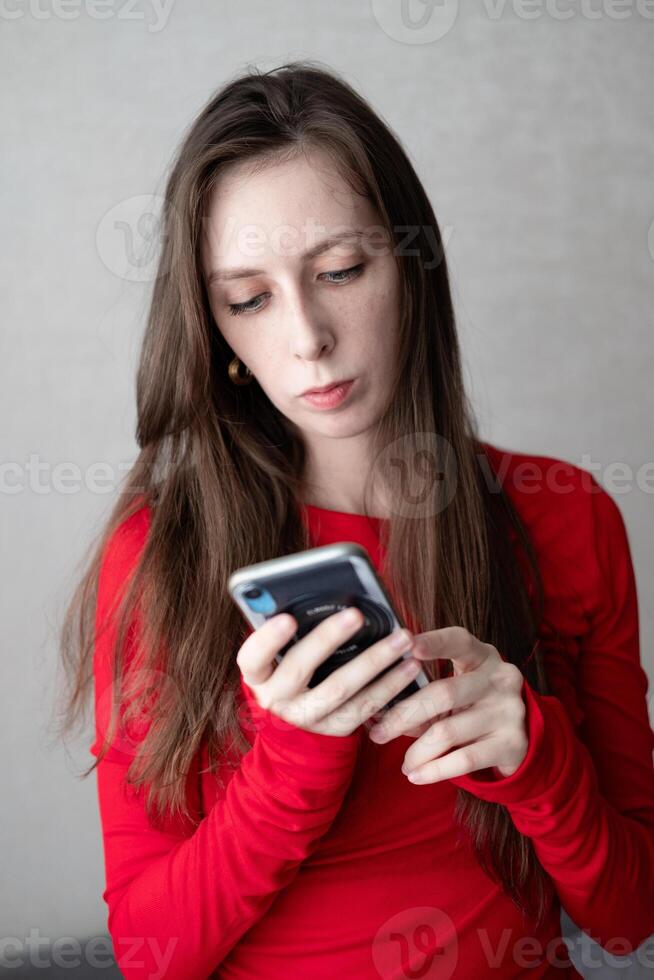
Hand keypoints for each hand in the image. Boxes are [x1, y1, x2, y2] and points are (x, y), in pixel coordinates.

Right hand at [237, 608, 423, 736]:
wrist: (294, 728)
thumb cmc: (288, 670)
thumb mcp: (277, 655)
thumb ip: (290, 631)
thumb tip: (322, 592)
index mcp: (257, 674)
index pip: (252, 657)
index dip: (268, 639)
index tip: (288, 618)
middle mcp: (276, 698)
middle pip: (299, 668)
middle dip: (328, 639)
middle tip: (356, 614)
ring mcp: (306, 717)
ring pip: (340, 689)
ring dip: (374, 660)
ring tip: (401, 637)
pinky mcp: (334, 729)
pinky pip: (365, 708)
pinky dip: (390, 686)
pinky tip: (410, 666)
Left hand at [366, 627, 528, 782]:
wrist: (522, 738)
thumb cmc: (473, 705)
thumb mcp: (456, 691)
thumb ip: (423, 695)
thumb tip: (376, 713)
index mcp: (483, 656)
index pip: (458, 641)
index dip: (433, 642)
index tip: (406, 644)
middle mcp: (500, 678)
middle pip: (444, 693)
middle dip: (404, 715)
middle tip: (377, 732)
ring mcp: (509, 710)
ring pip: (449, 731)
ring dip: (418, 751)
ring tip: (403, 763)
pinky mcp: (513, 744)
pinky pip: (464, 759)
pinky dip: (435, 770)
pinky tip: (416, 775)